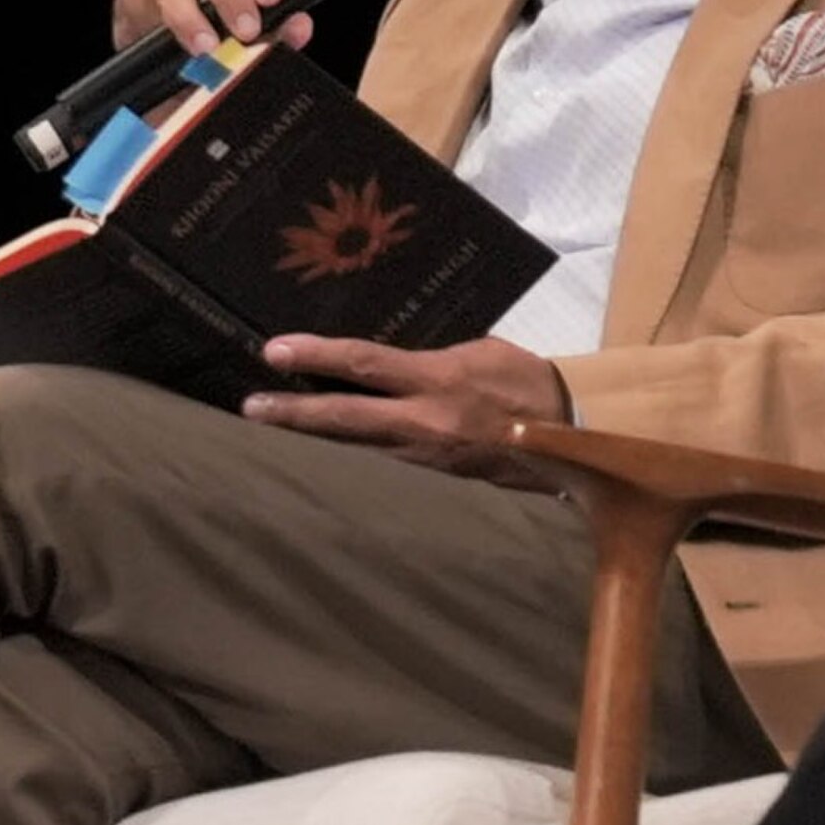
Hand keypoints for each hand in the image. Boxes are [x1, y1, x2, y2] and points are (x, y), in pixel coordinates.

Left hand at [242, 335, 571, 479]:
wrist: (574, 438)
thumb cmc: (527, 382)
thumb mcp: (478, 353)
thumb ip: (430, 361)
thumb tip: (390, 367)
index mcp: (438, 382)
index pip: (365, 366)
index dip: (316, 358)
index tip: (273, 352)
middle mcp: (425, 423)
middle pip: (345, 420)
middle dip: (294, 414)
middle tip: (250, 407)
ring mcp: (426, 455)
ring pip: (357, 443)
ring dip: (315, 431)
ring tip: (274, 418)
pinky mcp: (434, 472)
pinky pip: (382, 453)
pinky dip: (352, 442)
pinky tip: (328, 436)